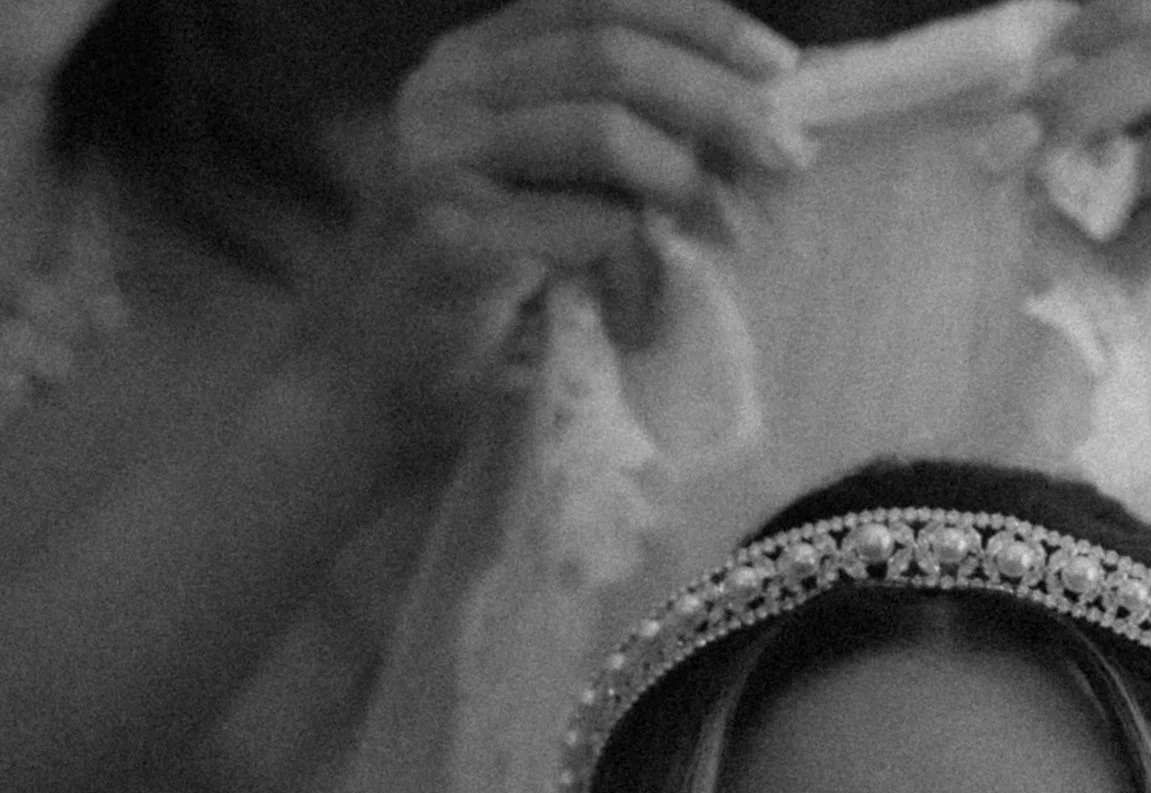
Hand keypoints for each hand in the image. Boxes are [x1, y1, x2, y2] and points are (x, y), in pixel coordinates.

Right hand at [306, 0, 811, 468]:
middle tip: (787, 152)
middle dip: (714, 98)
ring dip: (685, 182)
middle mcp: (445, 93)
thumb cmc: (464, 304)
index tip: (778, 64)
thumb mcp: (532, 194)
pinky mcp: (453, 241)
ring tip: (730, 232)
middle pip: (608, 53)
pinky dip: (635, 268)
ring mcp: (440, 163)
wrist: (363, 397)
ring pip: (601, 132)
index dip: (696, 19)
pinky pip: (585, 228)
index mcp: (468, 64)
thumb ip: (600, 141)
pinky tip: (643, 313)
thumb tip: (736, 126)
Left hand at [1039, 0, 1150, 441]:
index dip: (1091, 15)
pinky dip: (1146, 239)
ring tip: (1067, 212)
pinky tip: (1114, 263)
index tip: (1022, 60)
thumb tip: (987, 121)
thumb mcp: (1112, 169)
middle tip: (1014, 143)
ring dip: (1120, 170)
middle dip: (1086, 93)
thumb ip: (1072, 129)